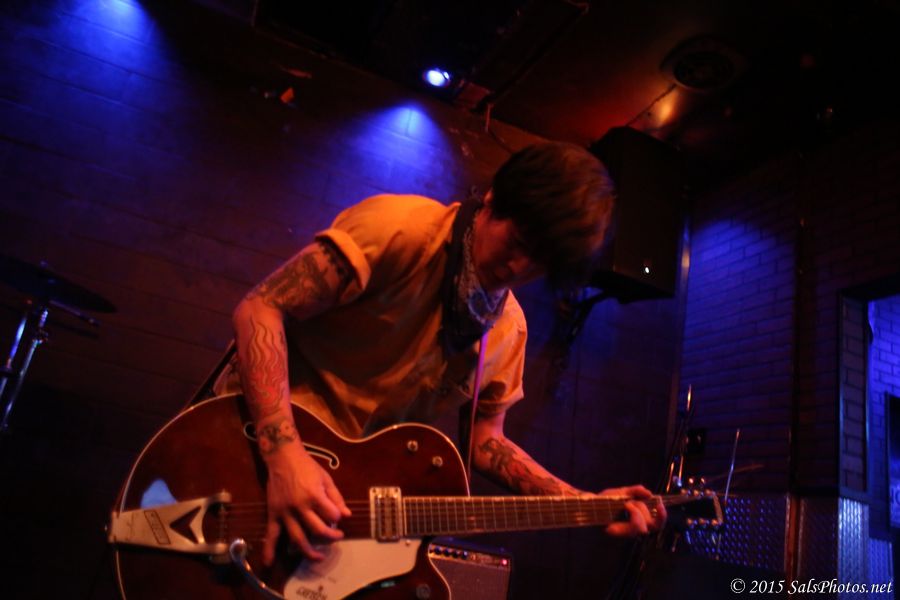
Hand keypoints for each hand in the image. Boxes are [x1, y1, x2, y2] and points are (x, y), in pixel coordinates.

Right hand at [262, 444, 350, 563]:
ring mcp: (285, 512)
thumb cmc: (307, 466)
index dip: (337, 518)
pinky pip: (271, 534)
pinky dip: (269, 549)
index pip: (332, 515)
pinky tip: (269, 562)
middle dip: (330, 537)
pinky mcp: (274, 513)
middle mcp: (300, 506)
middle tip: (337, 537)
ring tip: (319, 557)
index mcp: (314, 496)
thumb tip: (346, 516)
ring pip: (297, 538)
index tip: (337, 516)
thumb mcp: (326, 478)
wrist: (283, 457)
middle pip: (317, 531)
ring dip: (309, 552)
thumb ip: (336, 497)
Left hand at [599, 484, 665, 536]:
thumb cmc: (605, 501)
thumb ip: (635, 491)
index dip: (662, 517)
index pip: (656, 526)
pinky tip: (625, 505)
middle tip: (631, 502)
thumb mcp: (621, 493)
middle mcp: (632, 531)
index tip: (660, 503)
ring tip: (626, 504)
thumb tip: (648, 493)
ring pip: (641, 527)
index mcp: (636, 522)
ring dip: (637, 512)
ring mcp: (624, 534)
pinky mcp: (616, 534)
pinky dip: (631, 514)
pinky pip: (631, 528)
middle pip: (649, 525)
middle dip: (643, 510)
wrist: (587, 505)